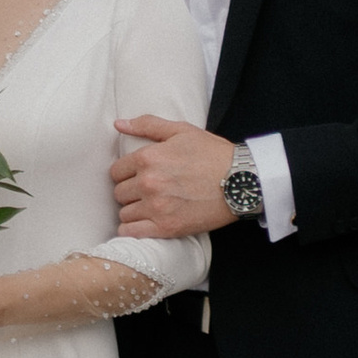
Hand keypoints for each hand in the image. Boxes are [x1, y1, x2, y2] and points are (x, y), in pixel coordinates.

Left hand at [110, 112, 238, 240]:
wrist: (241, 181)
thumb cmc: (213, 154)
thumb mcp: (181, 131)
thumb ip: (147, 125)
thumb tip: (118, 124)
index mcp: (148, 158)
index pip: (116, 172)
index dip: (127, 174)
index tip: (139, 176)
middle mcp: (148, 182)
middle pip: (119, 193)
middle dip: (130, 192)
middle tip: (148, 192)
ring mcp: (156, 207)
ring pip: (124, 213)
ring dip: (134, 211)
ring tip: (150, 207)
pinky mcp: (166, 227)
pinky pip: (131, 232)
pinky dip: (133, 230)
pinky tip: (145, 223)